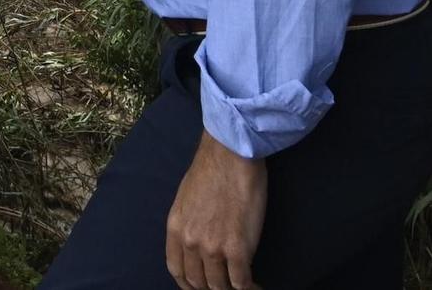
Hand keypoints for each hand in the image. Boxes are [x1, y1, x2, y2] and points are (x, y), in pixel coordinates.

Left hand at [166, 133, 267, 289]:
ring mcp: (213, 247)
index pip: (177, 270)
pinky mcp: (238, 248)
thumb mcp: (186, 199)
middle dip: (211, 288)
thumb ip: (188, 224)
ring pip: (219, 286)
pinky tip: (256, 285)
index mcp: (175, 228)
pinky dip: (249, 287)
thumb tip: (197, 242)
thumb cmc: (212, 169)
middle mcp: (190, 241)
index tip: (200, 287)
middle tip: (225, 285)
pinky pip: (241, 281)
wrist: (230, 154)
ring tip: (243, 286)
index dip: (189, 284)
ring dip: (231, 289)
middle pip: (198, 282)